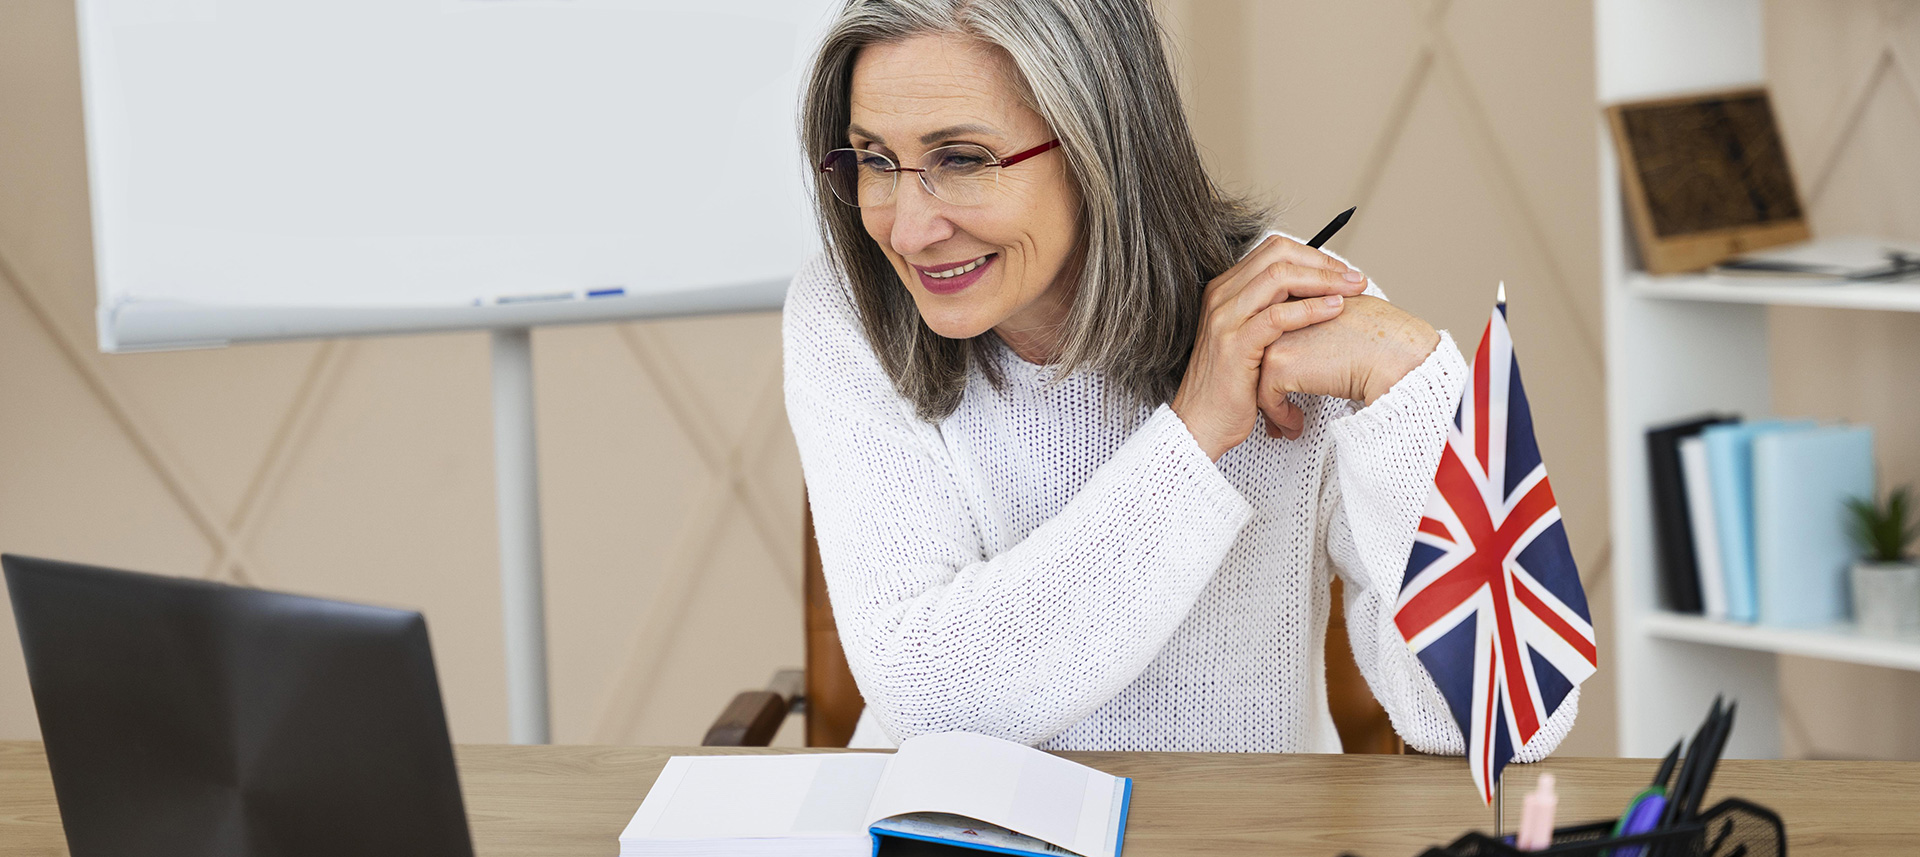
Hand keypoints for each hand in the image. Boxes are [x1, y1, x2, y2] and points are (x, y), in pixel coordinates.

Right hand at [1170, 235, 1370, 460]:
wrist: (1201, 423)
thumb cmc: (1232, 387)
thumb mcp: (1250, 339)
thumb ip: (1270, 312)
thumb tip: (1313, 296)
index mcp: (1225, 290)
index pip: (1272, 250)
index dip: (1312, 255)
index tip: (1340, 271)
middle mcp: (1221, 297)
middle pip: (1278, 255)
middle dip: (1322, 262)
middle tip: (1354, 277)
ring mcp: (1225, 319)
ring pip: (1279, 277)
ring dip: (1322, 280)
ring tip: (1352, 289)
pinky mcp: (1235, 344)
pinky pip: (1278, 316)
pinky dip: (1311, 308)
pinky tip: (1335, 310)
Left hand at [1256, 295, 1439, 438]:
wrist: (1394, 352)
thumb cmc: (1382, 336)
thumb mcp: (1345, 320)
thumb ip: (1321, 325)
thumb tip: (1315, 346)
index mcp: (1297, 299)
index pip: (1270, 331)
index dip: (1272, 359)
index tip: (1280, 384)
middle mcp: (1280, 314)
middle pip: (1257, 355)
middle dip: (1263, 385)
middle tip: (1272, 409)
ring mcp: (1275, 338)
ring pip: (1256, 377)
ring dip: (1270, 406)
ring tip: (1281, 424)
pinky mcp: (1279, 364)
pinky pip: (1266, 398)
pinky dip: (1280, 417)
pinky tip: (1296, 428)